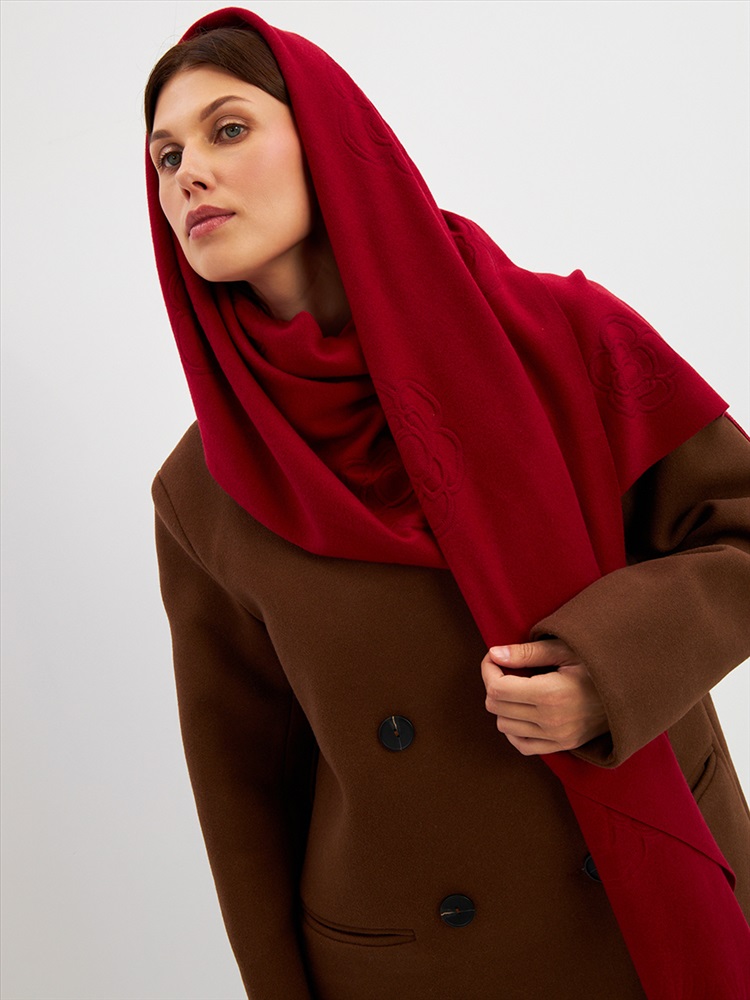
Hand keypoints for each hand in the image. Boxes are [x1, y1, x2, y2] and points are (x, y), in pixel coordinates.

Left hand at [481, 639, 608, 755]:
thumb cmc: (597, 662)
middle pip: (496, 707)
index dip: (488, 670)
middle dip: (493, 684)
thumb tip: (493, 654)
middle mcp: (551, 721)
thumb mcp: (564, 650)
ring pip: (505, 726)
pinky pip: (522, 746)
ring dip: (503, 706)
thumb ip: (526, 653)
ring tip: (517, 687)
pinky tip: (521, 711)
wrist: (630, 689)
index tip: (493, 657)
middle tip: (505, 669)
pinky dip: (514, 729)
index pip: (497, 689)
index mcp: (550, 695)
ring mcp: (557, 738)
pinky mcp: (562, 746)